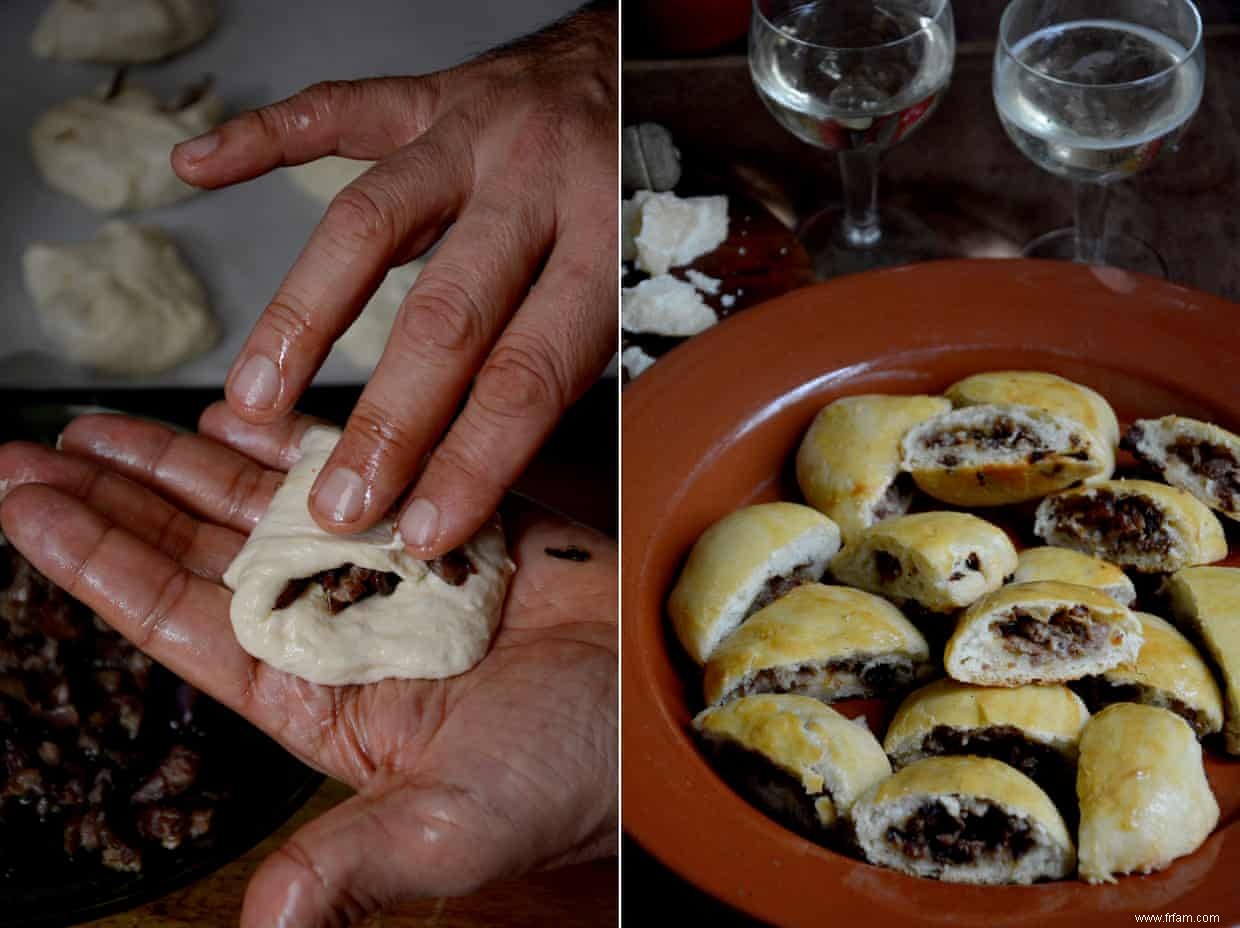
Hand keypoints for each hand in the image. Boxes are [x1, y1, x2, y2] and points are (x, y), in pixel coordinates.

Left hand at [0, 408, 616, 926]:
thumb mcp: (449, 827)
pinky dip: (290, 438)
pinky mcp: (438, 513)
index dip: (97, 567)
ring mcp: (382, 566)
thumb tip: (265, 927)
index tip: (23, 511)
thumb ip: (351, 864)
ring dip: (179, 460)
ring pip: (258, 504)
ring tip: (99, 425)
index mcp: (313, 697)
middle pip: (196, 552)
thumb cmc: (563, 775)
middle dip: (113, 502)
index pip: (178, 623)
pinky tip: (232, 412)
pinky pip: (350, 465)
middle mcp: (332, 625)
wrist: (655, 700)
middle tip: (30, 451)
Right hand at [171, 5, 617, 558]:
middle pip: (448, 314)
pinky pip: (338, 110)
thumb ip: (574, 357)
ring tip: (255, 396)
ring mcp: (477, 129)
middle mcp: (539, 184)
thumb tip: (483, 464)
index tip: (427, 530)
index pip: (530, 374)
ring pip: (370, 221)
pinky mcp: (433, 93)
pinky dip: (262, 137)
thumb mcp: (645, 279)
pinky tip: (198, 167)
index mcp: (607, 245)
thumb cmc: (644, 194)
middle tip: (338, 499)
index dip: (475, 460)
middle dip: (388, 419)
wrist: (649, 66)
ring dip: (304, 313)